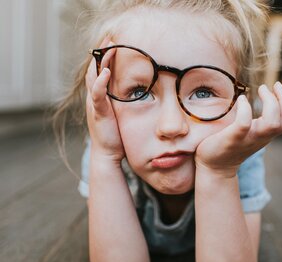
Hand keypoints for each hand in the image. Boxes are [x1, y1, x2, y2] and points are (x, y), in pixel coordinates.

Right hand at [86, 37, 124, 161]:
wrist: (109, 153)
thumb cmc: (117, 134)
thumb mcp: (121, 113)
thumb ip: (125, 100)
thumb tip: (139, 90)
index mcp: (101, 97)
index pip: (100, 71)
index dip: (105, 57)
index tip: (114, 43)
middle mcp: (95, 98)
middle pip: (94, 70)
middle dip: (102, 54)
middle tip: (110, 39)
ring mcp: (96, 105)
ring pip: (93, 78)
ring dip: (101, 62)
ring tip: (109, 48)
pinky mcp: (99, 114)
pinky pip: (97, 95)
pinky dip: (100, 83)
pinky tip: (106, 72)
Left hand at [195, 82, 281, 176]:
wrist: (214, 167)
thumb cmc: (228, 145)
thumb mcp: (248, 132)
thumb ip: (255, 122)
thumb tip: (252, 100)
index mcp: (265, 134)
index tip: (277, 87)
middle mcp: (261, 137)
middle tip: (267, 87)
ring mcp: (247, 139)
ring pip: (271, 124)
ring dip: (270, 102)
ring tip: (260, 89)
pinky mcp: (231, 139)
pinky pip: (244, 124)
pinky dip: (245, 109)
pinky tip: (240, 100)